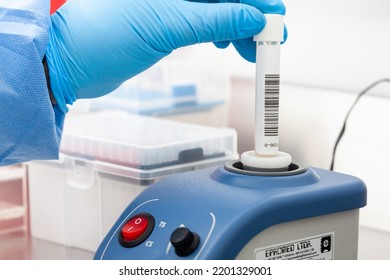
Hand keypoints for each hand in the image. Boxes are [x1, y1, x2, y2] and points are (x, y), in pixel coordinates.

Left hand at [45, 0, 285, 112]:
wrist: (72, 62)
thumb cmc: (104, 36)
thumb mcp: (167, 24)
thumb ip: (214, 18)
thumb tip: (252, 16)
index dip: (253, 0)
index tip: (275, 16)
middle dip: (250, 15)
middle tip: (272, 38)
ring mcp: (167, 6)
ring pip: (214, 11)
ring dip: (237, 27)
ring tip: (252, 48)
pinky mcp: (163, 24)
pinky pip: (201, 24)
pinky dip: (218, 34)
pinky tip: (226, 43)